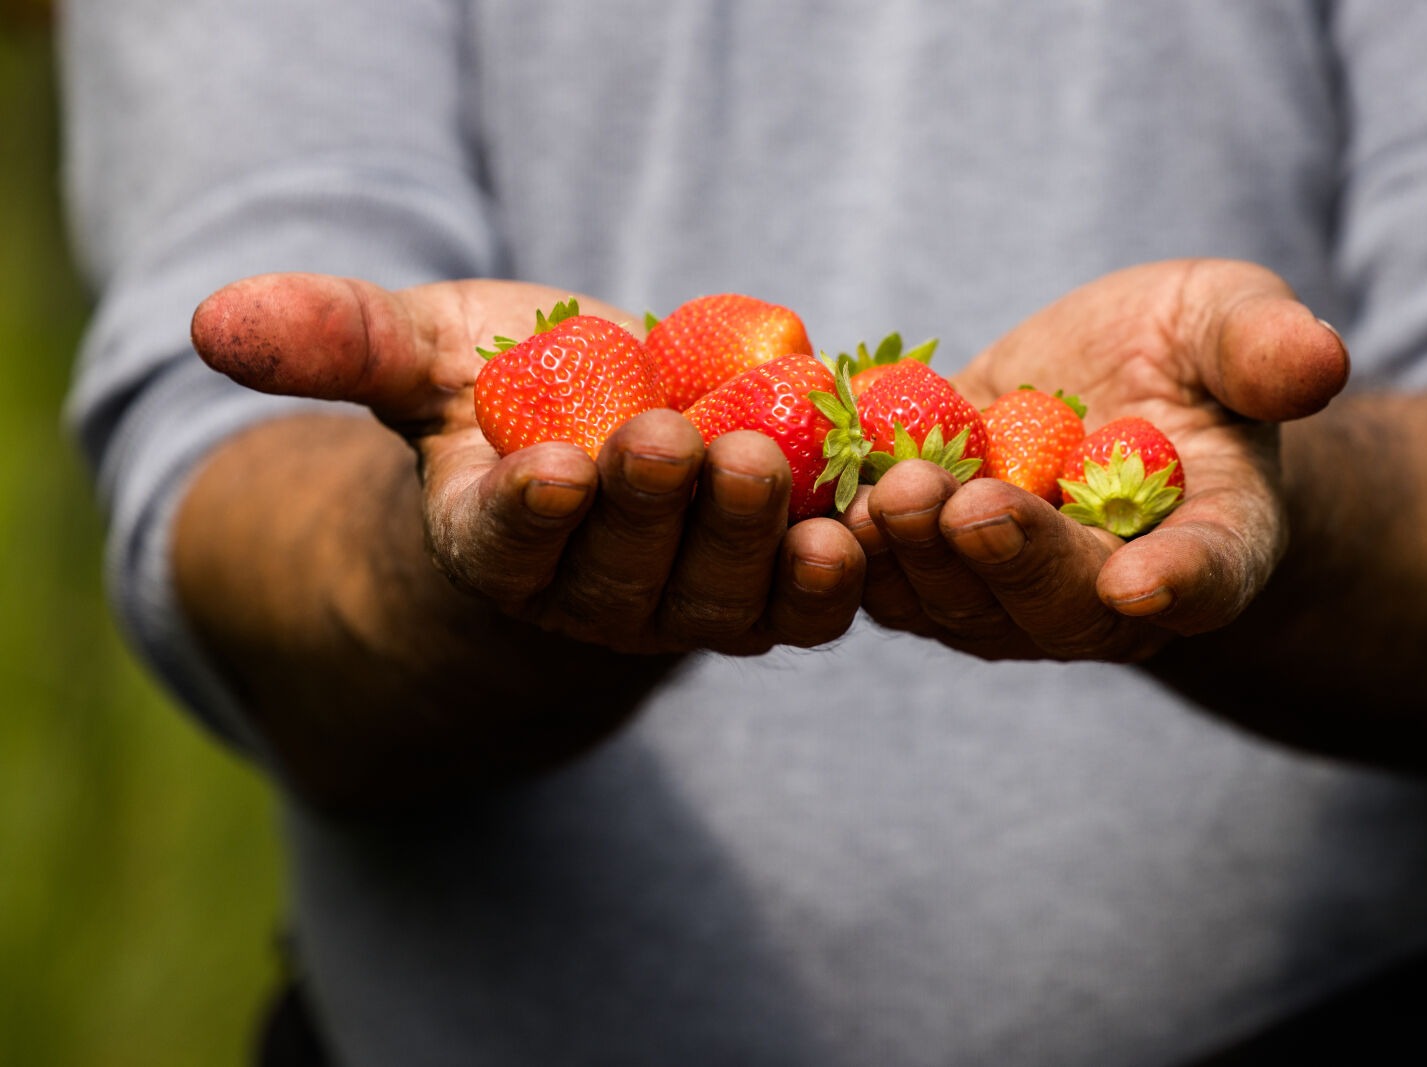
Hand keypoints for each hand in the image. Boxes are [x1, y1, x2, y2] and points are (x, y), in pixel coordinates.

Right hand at [190, 273, 865, 657]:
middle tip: (675, 444)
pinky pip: (801, 604)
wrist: (599, 433)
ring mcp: (685, 606)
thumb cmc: (495, 396)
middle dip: (650, 510)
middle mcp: (590, 596)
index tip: (549, 471)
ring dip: (746, 540)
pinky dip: (829, 576)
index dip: (529, 516)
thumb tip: (213, 320)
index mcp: (495, 546)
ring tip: (764, 465)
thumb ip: (334, 340)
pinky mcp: (767, 591)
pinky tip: (853, 526)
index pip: (505, 545)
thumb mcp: (415, 353)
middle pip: (624, 572)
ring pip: (719, 597)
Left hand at [843, 259, 1348, 660]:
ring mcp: (1006, 594)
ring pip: (957, 604)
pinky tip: (806, 497)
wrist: (1107, 394)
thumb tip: (1319, 358)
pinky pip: (882, 574)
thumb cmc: (1190, 362)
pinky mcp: (926, 568)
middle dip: (1012, 560)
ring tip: (887, 493)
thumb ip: (1265, 349)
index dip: (1180, 582)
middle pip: (1059, 606)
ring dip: (917, 559)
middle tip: (969, 507)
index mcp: (1212, 545)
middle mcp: (1107, 596)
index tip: (1144, 582)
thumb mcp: (1232, 329)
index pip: (1208, 576)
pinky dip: (843, 546)